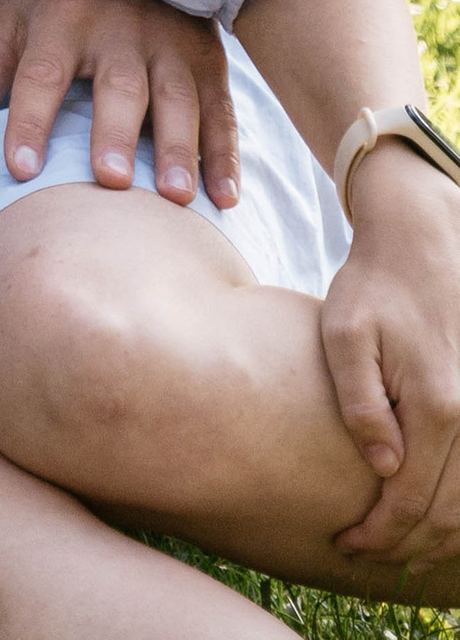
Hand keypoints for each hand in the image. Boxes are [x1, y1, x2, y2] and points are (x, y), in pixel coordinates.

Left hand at [0, 0, 238, 206]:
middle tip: (112, 180)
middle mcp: (116, 27)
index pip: (39, 73)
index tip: (19, 169)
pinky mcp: (207, 58)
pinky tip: (225, 196)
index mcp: (58, 18)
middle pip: (116, 84)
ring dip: (178, 147)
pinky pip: (220, 108)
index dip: (28, 120)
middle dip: (114, 132)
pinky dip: (225, 153)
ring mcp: (167, 41)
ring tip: (176, 199)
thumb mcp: (7, 28)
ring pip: (175, 96)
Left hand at [327, 147, 459, 562]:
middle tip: (364, 551)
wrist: (422, 241)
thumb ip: (360, 401)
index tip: (346, 543)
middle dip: (406, 545)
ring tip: (396, 542)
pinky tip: (432, 512)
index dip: (380, 534)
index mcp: (436, 407)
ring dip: (438, 534)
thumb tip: (382, 466)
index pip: (411, 501)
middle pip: (448, 513)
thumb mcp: (344, 332)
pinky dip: (458, 505)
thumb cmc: (373, 284)